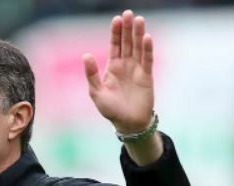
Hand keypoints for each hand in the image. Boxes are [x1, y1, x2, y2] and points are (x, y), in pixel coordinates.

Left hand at [83, 10, 153, 133]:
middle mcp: (126, 65)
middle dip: (128, 28)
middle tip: (129, 13)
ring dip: (139, 34)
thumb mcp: (96, 92)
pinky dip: (147, 49)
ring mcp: (137, 70)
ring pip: (138, 48)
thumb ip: (91, 74)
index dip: (116, 32)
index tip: (117, 19)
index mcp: (113, 67)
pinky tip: (147, 38)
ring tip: (139, 20)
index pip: (115, 45)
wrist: (128, 123)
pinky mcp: (147, 77)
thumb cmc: (111, 110)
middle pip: (127, 42)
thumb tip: (86, 55)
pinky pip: (147, 60)